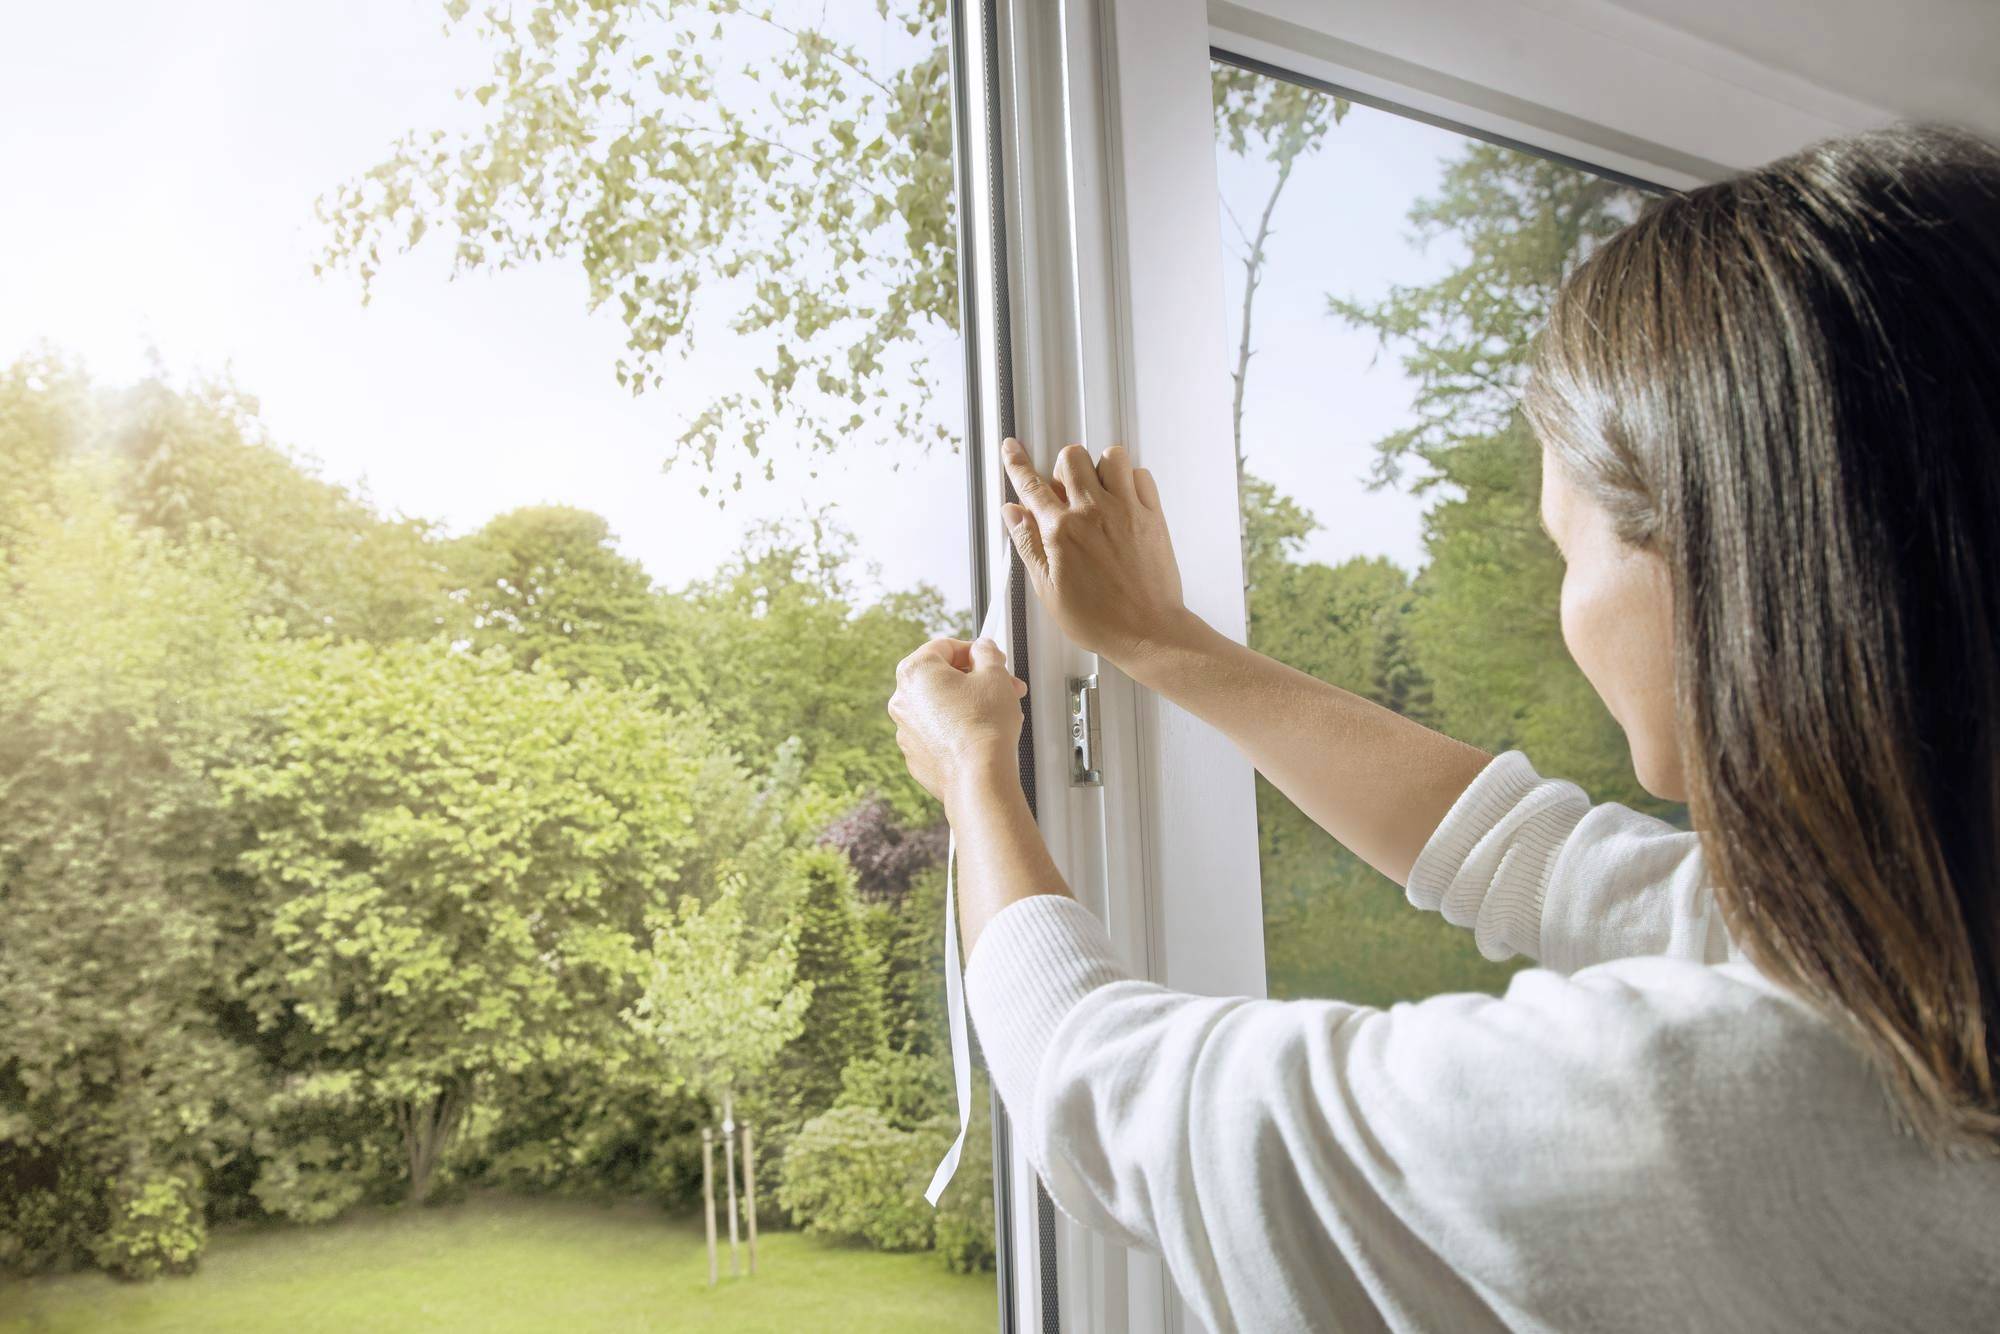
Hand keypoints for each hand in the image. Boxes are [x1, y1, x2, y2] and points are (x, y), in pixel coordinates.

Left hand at [887, 637, 1027, 804]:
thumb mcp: (994, 674)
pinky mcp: (915, 755)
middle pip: (942, 677)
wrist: (979, 778)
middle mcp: (902, 699)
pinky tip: (980, 735)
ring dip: (967, 704)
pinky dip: (955, 729)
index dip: (974, 650)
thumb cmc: (985, 726)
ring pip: (940, 706)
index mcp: (915, 671)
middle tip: (1001, 686)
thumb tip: (982, 650)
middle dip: (975, 680)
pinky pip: (936, 732)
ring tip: (996, 713)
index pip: (945, 646)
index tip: (991, 659)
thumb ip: (986, 652)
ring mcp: (905, 729)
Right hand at [1001, 438, 1194, 665]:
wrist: (1148, 631)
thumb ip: (1028, 544)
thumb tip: (1012, 513)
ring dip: (1100, 468)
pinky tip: (1124, 501)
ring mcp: (1126, 510)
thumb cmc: (1100, 619)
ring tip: (1098, 492)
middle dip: (1063, 467)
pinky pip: (1142, 475)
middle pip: (1071, 457)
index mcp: (1062, 531)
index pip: (1031, 485)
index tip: (1011, 447)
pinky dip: (1131, 480)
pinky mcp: (1152, 516)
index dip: (1016, 463)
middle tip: (1065, 492)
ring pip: (1111, 456)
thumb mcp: (1049, 589)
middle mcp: (1093, 512)